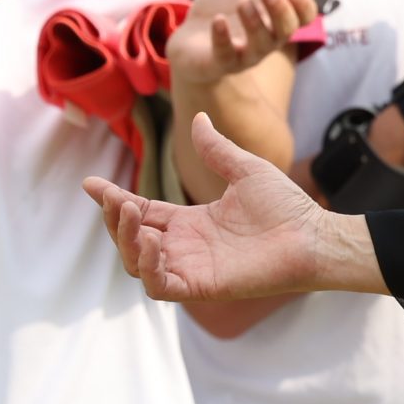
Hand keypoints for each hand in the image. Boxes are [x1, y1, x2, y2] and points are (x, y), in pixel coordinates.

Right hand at [86, 111, 356, 299]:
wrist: (314, 234)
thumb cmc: (286, 206)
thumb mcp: (245, 170)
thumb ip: (216, 149)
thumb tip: (198, 117)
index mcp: (191, 221)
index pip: (142, 211)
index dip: (114, 199)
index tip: (90, 183)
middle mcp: (185, 246)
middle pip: (131, 237)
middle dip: (114, 218)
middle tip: (112, 199)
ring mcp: (191, 267)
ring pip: (137, 262)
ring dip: (125, 239)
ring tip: (129, 212)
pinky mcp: (201, 286)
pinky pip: (159, 284)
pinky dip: (147, 265)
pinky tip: (151, 240)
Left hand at [169, 0, 317, 89]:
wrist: (189, 31)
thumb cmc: (223, 3)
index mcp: (277, 18)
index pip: (303, 17)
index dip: (302, 3)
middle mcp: (267, 39)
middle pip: (286, 30)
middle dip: (280, 8)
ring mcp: (244, 54)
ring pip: (261, 45)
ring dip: (254, 22)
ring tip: (242, 1)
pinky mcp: (219, 63)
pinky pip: (226, 56)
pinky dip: (223, 38)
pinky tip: (218, 19)